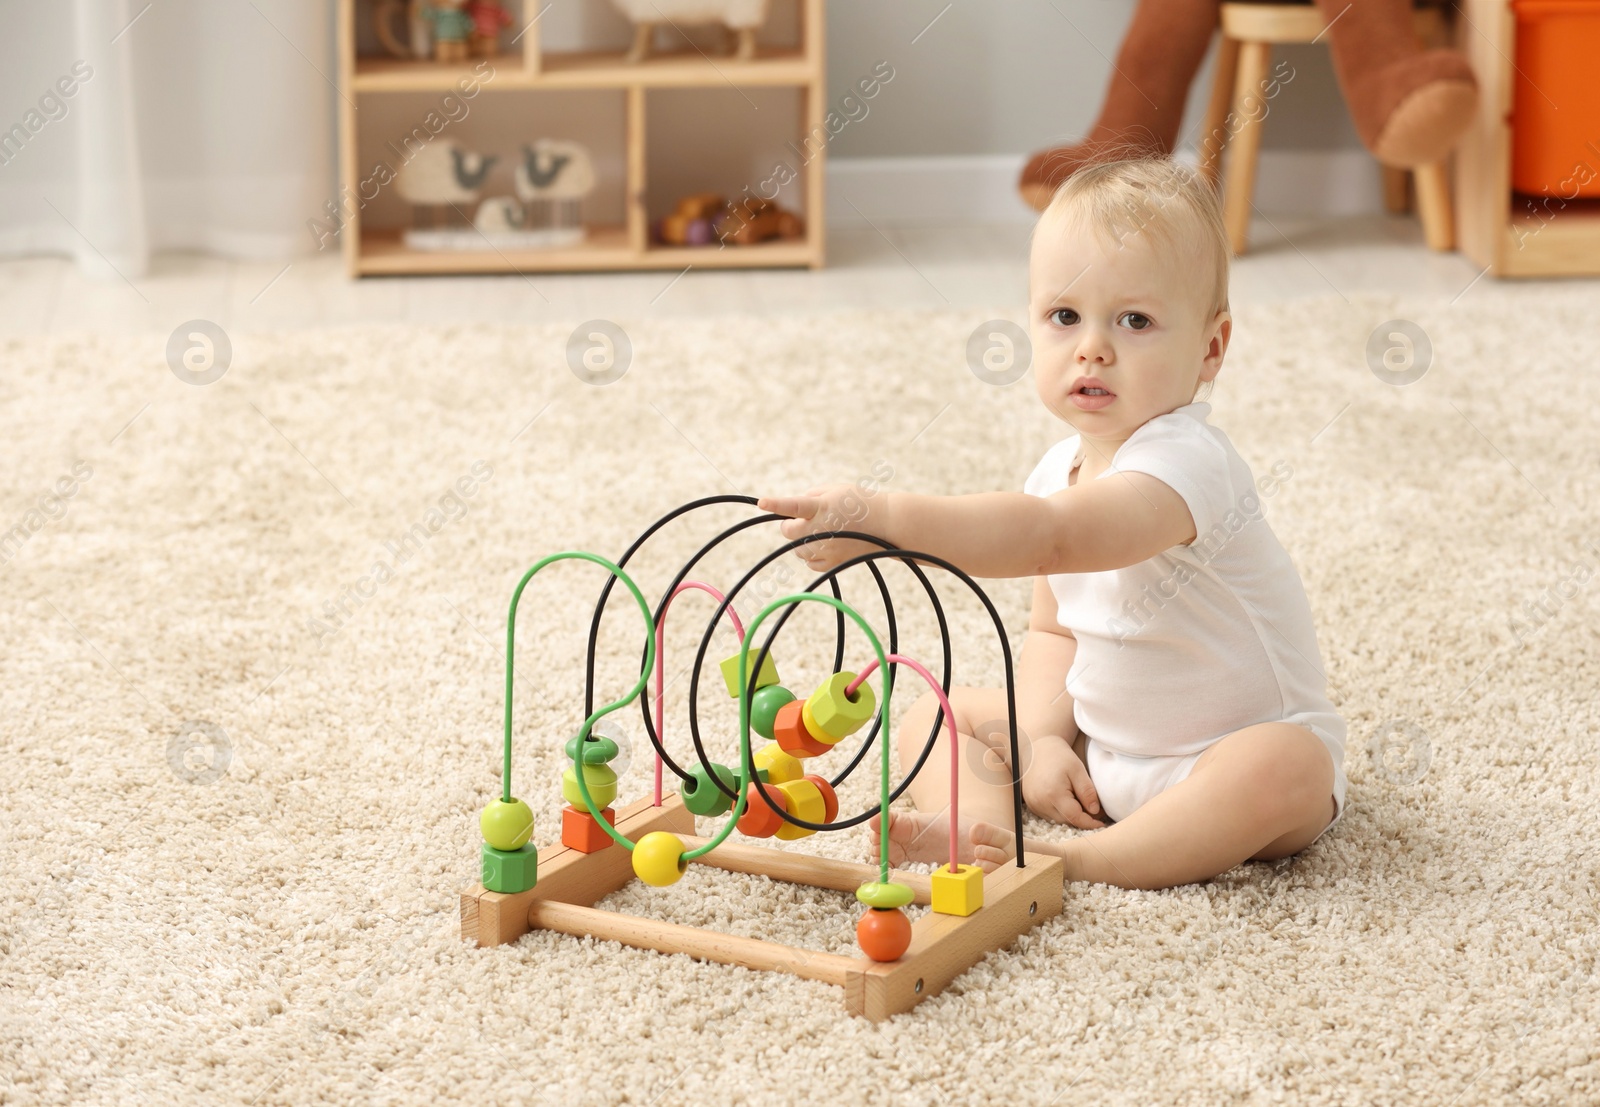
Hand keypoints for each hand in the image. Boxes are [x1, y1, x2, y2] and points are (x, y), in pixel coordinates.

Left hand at [756, 483, 892, 572]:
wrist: (887, 524)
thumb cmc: (861, 502)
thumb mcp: (835, 489)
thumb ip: (811, 496)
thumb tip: (794, 511)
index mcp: (822, 507)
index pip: (794, 505)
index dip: (776, 504)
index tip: (762, 502)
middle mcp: (822, 529)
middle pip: (788, 532)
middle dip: (792, 526)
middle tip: (807, 519)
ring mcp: (827, 548)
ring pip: (797, 549)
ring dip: (801, 540)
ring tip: (823, 530)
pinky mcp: (833, 563)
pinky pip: (810, 562)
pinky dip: (812, 555)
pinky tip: (826, 544)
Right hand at [991, 732, 1103, 829]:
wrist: (1037, 749)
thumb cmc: (1059, 757)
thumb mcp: (1078, 770)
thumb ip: (1087, 792)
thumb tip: (1095, 812)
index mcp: (1053, 794)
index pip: (1075, 818)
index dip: (1090, 823)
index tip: (1103, 823)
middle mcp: (1040, 803)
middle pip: (1067, 820)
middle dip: (1082, 818)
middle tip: (1094, 808)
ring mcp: (1034, 804)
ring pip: (1058, 820)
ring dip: (1070, 815)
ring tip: (1078, 800)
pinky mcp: (1031, 804)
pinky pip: (1049, 815)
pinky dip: (1060, 812)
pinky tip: (1065, 799)